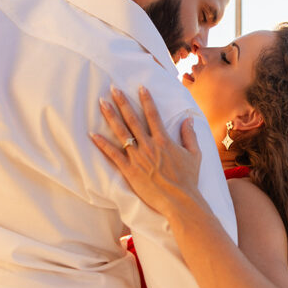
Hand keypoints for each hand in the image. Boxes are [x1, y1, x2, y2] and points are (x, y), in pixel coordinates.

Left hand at [91, 85, 203, 219]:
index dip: (146, 99)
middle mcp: (148, 145)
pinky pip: (113, 154)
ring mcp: (137, 157)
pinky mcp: (129, 170)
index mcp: (164, 140)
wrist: (180, 200)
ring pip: (121, 132)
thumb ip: (189, 135)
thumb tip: (188, 119)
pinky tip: (93, 134)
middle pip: (133, 119)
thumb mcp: (194, 155)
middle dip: (122, 102)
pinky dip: (102, 144)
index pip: (153, 115)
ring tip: (101, 103)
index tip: (140, 87)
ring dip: (110, 116)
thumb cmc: (188, 179)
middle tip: (113, 88)